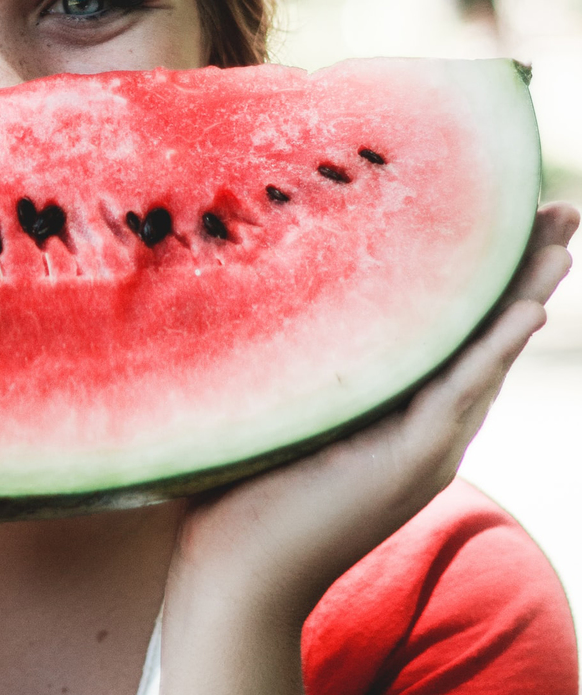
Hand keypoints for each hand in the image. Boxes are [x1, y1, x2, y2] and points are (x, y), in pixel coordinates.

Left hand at [161, 201, 578, 694]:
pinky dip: (493, 350)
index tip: (503, 216)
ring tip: (560, 238)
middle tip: (558, 210)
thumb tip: (268, 282)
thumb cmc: (241, 489)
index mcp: (399, 412)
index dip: (483, 277)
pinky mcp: (409, 463)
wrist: (235, 575)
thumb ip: (301, 361)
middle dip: (524, 271)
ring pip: (487, 357)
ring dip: (526, 293)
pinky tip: (527, 308)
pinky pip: (459, 395)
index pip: (455, 332)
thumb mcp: (282, 406)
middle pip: (485, 335)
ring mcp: (425, 448)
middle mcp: (426, 427)